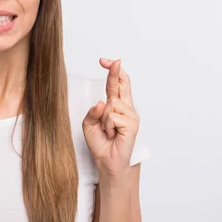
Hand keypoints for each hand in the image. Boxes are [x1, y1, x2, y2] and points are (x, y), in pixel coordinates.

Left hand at [82, 58, 139, 176]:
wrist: (107, 161)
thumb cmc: (100, 142)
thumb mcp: (89, 124)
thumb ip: (93, 111)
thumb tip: (102, 102)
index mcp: (116, 104)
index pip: (116, 84)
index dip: (112, 71)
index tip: (105, 61)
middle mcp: (126, 107)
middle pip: (122, 84)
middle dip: (115, 72)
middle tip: (110, 61)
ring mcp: (131, 115)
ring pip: (111, 103)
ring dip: (104, 118)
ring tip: (107, 130)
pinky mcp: (132, 124)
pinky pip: (112, 116)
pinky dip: (107, 126)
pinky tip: (112, 134)